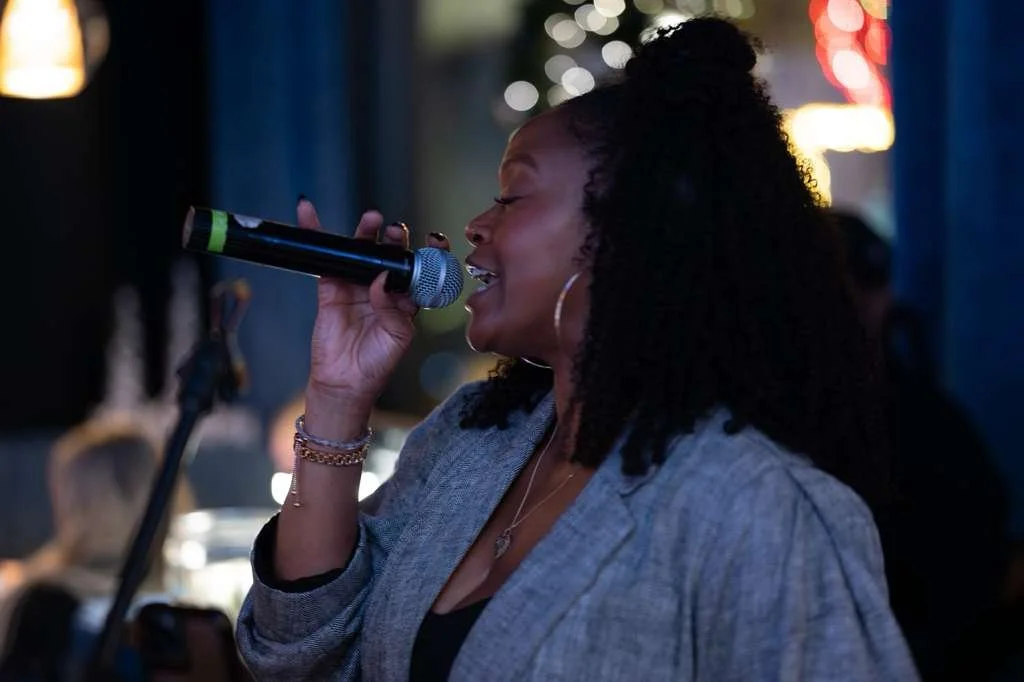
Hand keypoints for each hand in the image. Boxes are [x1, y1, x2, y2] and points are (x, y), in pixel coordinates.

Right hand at [301, 199, 448, 406]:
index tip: (435, 240)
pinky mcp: (331, 289)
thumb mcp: (398, 337)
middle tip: (395, 232)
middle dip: (395, 239)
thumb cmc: (377, 364)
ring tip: (371, 220)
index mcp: (406, 300)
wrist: (345, 383)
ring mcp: (356, 287)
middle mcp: (383, 290)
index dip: (429, 253)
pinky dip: (317, 235)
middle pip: (390, 255)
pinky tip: (310, 215)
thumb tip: (381, 280)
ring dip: (365, 233)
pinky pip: (326, 259)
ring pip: (361, 253)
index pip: (420, 270)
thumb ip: (393, 309)